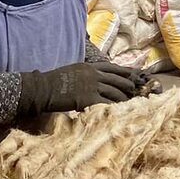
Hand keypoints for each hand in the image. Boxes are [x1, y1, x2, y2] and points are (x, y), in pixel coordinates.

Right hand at [18, 61, 137, 114]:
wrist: (43, 88)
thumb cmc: (54, 81)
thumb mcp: (73, 70)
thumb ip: (86, 73)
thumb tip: (96, 78)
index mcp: (90, 66)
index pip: (113, 67)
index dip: (125, 72)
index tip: (135, 74)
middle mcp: (94, 74)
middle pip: (118, 80)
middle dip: (129, 86)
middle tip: (136, 92)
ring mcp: (92, 86)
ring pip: (115, 92)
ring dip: (124, 99)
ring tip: (131, 104)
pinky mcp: (89, 99)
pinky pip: (107, 103)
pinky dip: (114, 107)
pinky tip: (120, 112)